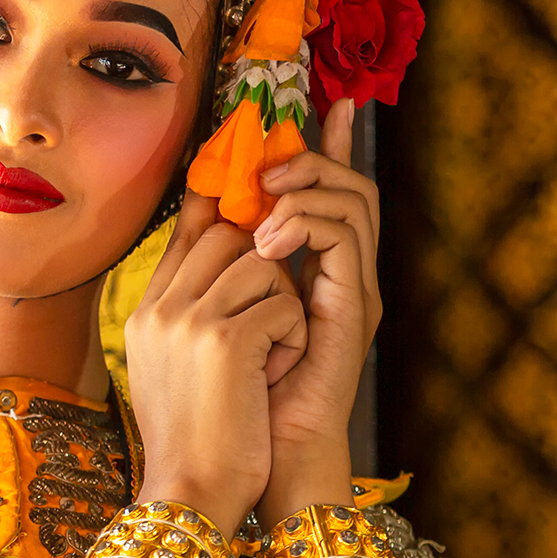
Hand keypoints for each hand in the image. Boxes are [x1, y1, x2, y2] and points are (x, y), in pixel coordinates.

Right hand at [124, 190, 307, 533]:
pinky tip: (276, 374)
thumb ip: (189, 313)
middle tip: (276, 310)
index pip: (185, 228)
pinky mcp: (224, 339)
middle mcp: (161, 305)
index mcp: (146, 310)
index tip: (245, 169)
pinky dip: (294, 338)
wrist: (191, 495)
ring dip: (285, 309)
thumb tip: (229, 262)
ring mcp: (188, 318)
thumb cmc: (196, 440)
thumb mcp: (174, 367)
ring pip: (263, 265)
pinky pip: (283, 305)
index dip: (219, 197)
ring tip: (272, 359)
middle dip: (268, 264)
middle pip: (230, 235)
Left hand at [249, 99, 381, 523]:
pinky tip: (267, 240)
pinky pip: (345, 238)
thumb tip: (200, 201)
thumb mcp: (220, 303)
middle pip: (352, 184)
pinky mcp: (355, 307)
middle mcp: (345, 272)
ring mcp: (355, 288)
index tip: (332, 103)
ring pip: (354, 201)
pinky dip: (306, 224)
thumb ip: (221, 255)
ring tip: (264, 206)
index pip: (334, 189)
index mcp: (318, 268)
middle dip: (312, 159)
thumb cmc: (236, 387)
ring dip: (305, 189)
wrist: (259, 454)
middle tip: (269, 164)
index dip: (335, 144)